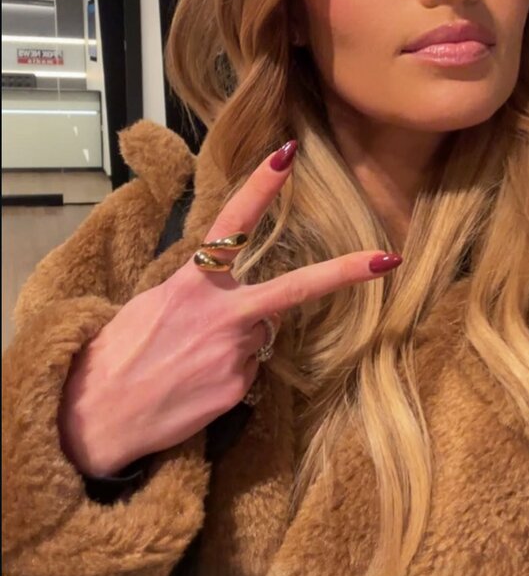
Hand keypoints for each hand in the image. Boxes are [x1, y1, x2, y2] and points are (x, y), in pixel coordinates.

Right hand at [58, 141, 402, 476]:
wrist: (95, 418)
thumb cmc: (117, 354)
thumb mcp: (152, 306)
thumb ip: (200, 295)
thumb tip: (236, 301)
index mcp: (189, 284)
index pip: (230, 226)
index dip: (259, 189)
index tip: (286, 156)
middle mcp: (219, 314)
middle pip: (291, 291)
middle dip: (343, 274)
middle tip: (386, 259)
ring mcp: (232, 353)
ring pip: (259, 335)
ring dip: (238, 341)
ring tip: (190, 361)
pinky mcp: (237, 388)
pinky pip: (248, 371)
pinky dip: (229, 375)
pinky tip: (195, 384)